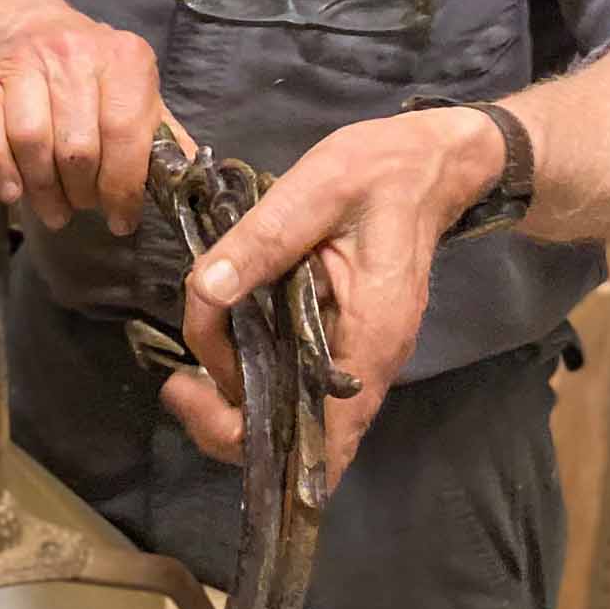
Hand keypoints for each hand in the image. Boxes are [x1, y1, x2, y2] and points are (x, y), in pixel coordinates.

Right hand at [0, 7, 164, 234]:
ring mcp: (25, 63)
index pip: (125, 133)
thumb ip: (161, 132)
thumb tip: (190, 177)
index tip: (122, 219)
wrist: (27, 25)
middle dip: (83, 193)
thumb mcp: (135, 89)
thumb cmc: (90, 71)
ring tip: (55, 208)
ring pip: (31, 141)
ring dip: (42, 189)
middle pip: (77, 146)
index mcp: (124, 58)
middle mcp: (74, 53)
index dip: (123, 187)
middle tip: (85, 207)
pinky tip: (14, 192)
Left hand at [160, 107, 506, 488]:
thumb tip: (205, 291)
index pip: (324, 443)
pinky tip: (221, 345)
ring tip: (188, 369)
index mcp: (371, 335)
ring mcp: (356, 355)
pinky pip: (296, 382)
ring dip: (237, 402)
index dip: (258, 444)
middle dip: (229, 423)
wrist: (430, 164)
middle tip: (179, 383)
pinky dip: (255, 376)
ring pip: (294, 415)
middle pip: (300, 440)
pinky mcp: (342, 340)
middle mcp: (367, 363)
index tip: (200, 398)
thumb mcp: (318, 188)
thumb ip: (262, 239)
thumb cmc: (384, 171)